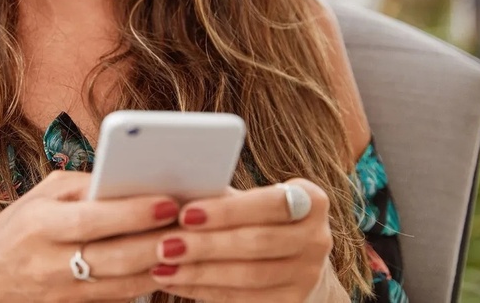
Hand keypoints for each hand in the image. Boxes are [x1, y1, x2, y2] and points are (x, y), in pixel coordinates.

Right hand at [0, 171, 178, 301]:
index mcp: (40, 225)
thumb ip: (86, 187)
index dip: (134, 212)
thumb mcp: (42, 196)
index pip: (92, 219)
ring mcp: (63, 293)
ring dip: (161, 265)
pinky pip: (120, 299)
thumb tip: (133, 179)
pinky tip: (166, 266)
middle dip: (158, 241)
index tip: (169, 202)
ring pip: (124, 284)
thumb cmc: (20, 229)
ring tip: (188, 244)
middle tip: (192, 225)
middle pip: (115, 257)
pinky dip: (147, 283)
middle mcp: (49, 263)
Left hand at [148, 179, 336, 301]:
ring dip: (200, 272)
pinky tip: (175, 282)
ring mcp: (308, 276)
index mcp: (311, 201)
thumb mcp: (251, 202)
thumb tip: (173, 188)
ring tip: (162, 267)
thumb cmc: (258, 220)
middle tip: (164, 245)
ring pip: (249, 276)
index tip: (185, 213)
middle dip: (206, 245)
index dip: (227, 211)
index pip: (270, 203)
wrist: (294, 262)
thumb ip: (223, 195)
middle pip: (258, 243)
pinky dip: (204, 291)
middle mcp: (317, 239)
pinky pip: (243, 299)